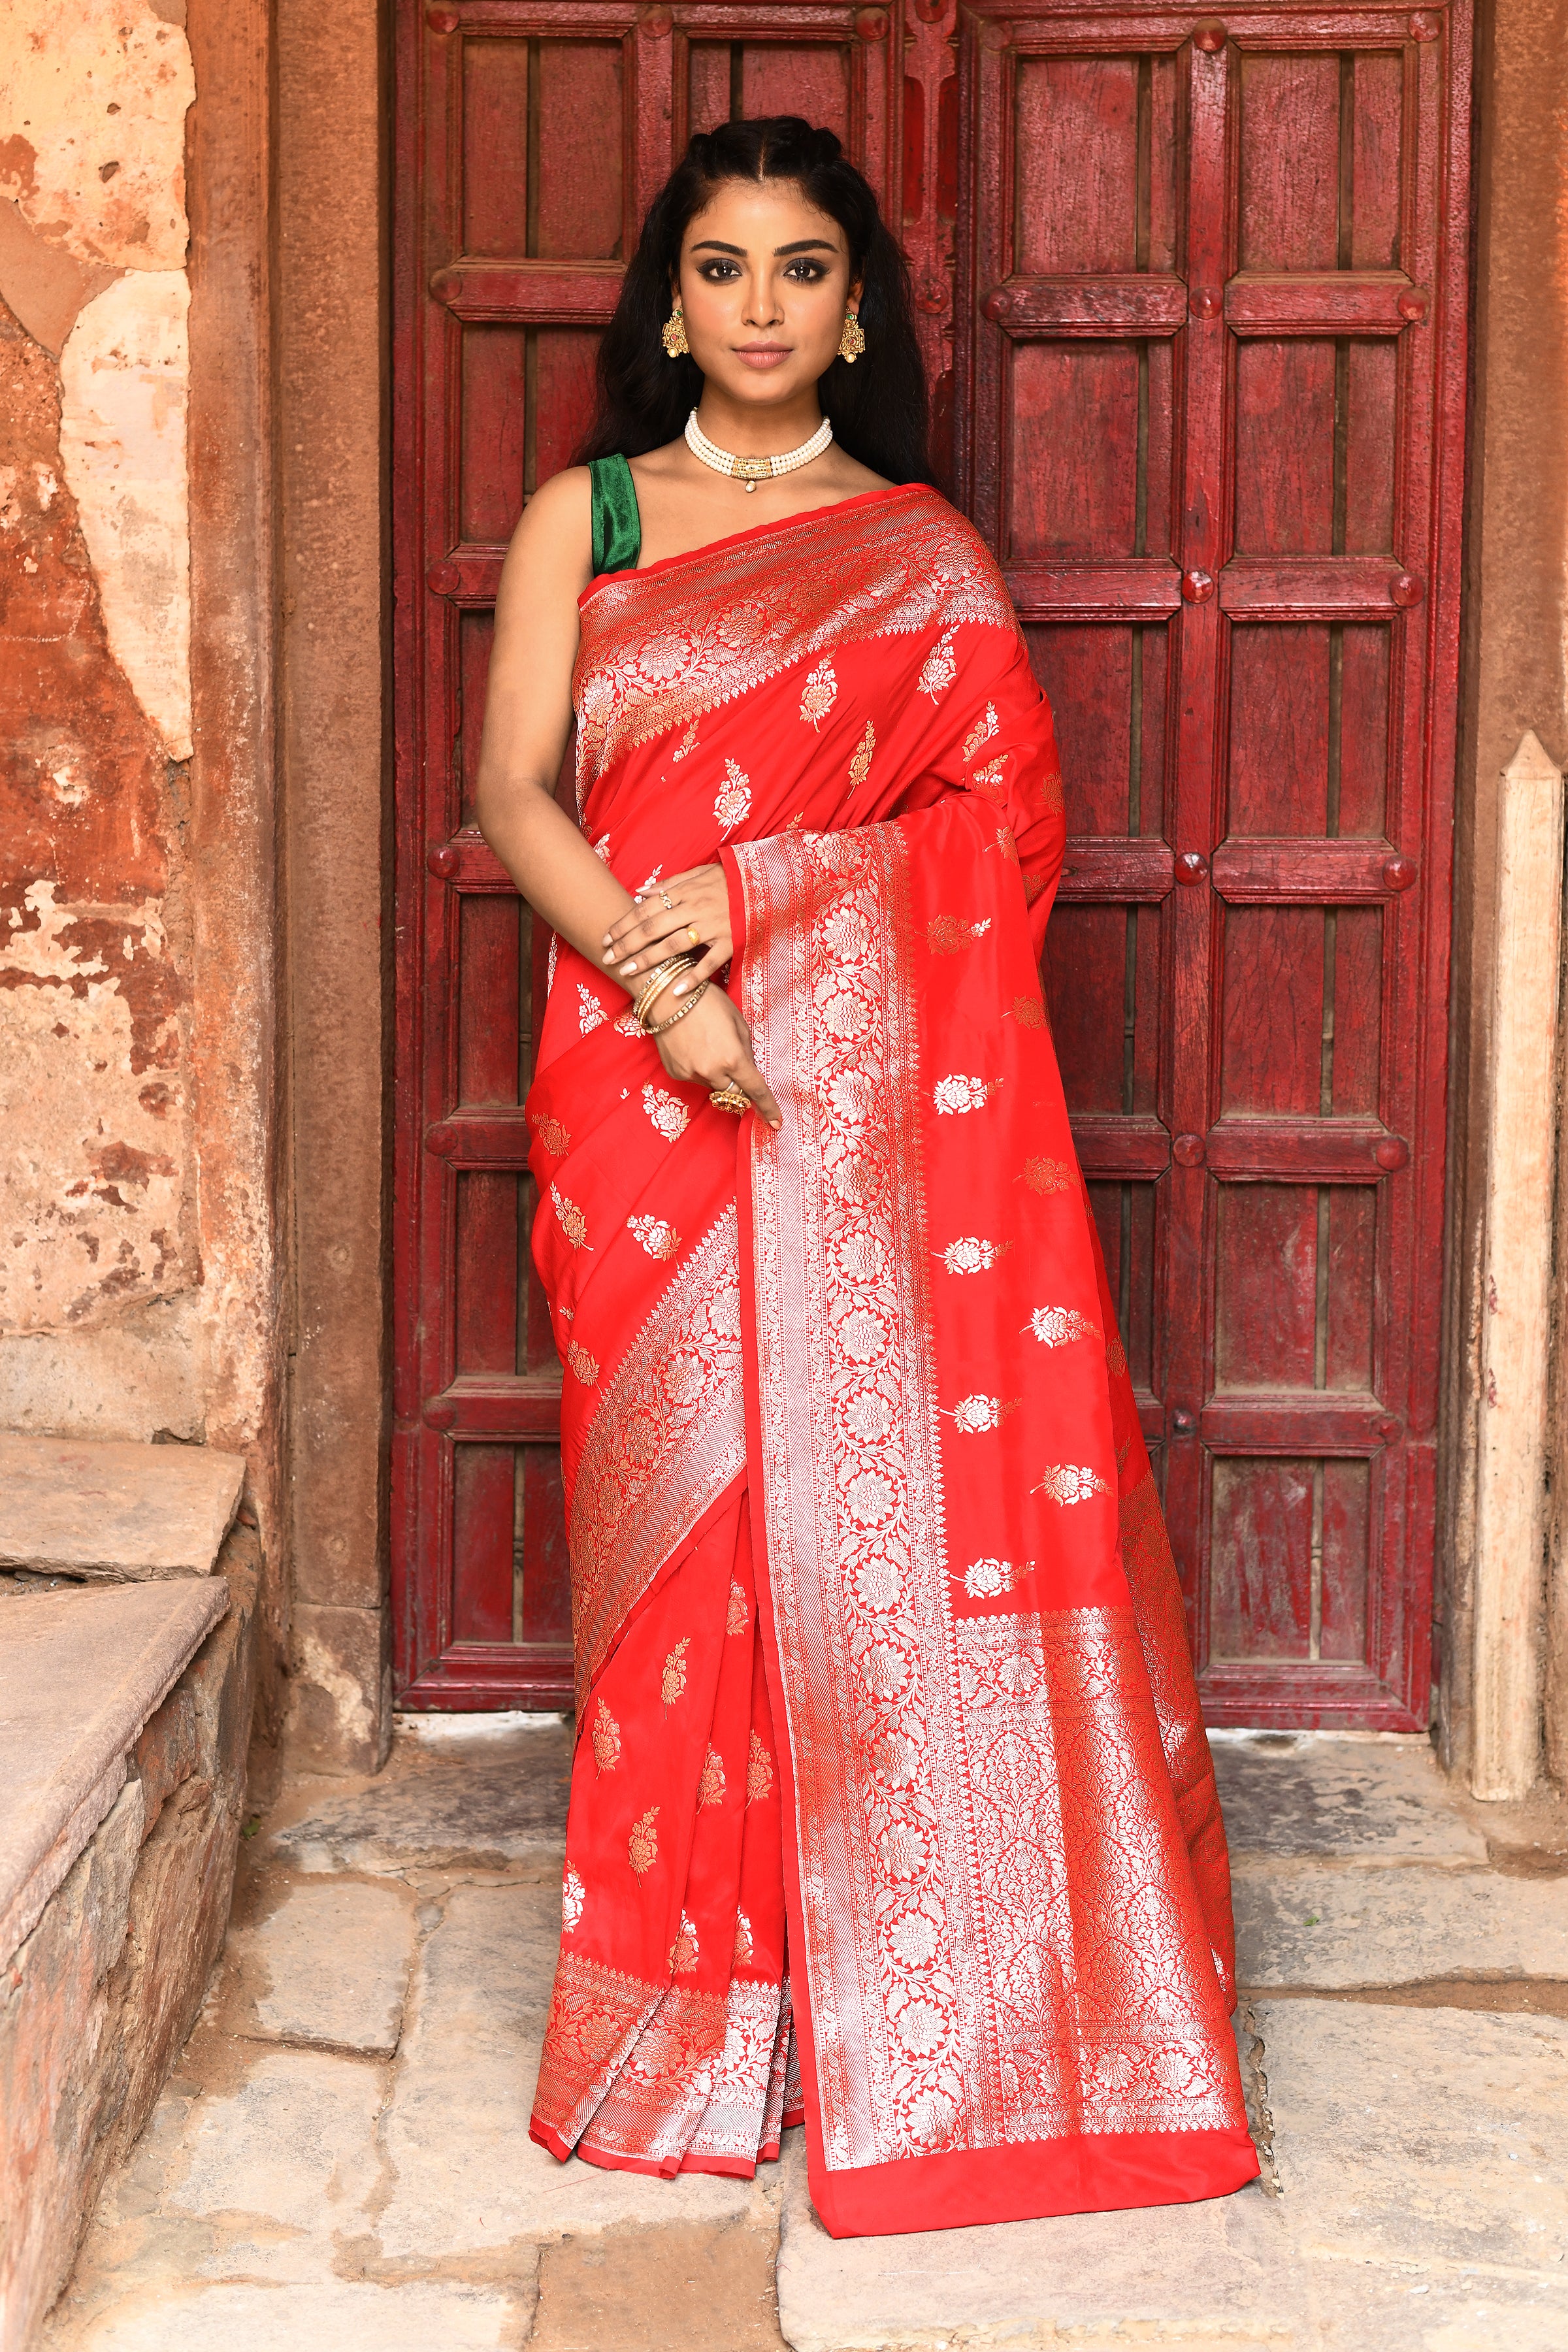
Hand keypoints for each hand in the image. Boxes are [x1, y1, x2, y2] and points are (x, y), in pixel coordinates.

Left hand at [603, 865, 731, 992]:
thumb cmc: (731, 879)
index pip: (646, 909)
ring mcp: (713, 926)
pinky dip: (692, 977)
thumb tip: (640, 892)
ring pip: (674, 945)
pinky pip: (709, 963)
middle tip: (608, 959)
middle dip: (627, 944)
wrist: (769, 883)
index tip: (607, 938)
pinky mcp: (731, 942)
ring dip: (648, 961)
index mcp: (686, 891)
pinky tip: (675, 990)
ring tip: (628, 972)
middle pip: (653, 928)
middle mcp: (695, 908)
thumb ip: (670, 883)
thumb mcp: (700, 872)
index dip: (624, 924)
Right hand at [655, 984, 781, 1128]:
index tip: (776, 1123)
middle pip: (734, 1094)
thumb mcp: (738, 1021)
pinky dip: (700, 1069)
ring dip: (719, 1076)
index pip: (756, 1091)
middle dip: (740, 1086)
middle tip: (735, 1066)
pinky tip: (693, 1047)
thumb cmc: (707, 1001)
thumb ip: (746, 1050)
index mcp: (733, 1058)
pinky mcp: (676, 1073)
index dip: (768, 1108)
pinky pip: (696, 1078)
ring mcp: (692, 1074)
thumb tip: (749, 1071)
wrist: (666, 996)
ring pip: (714, 1087)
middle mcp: (712, 1072)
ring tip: (709, 1045)